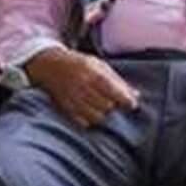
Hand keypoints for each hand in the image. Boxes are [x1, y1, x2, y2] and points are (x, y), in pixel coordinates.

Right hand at [24, 47, 138, 127]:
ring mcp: (73, 99)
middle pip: (107, 106)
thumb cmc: (80, 64)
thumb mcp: (100, 66)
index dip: (127, 101)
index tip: (132, 104)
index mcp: (94, 73)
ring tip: (102, 107)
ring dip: (103, 114)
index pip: (115, 92)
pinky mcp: (65, 108)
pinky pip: (83, 122)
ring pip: (97, 117)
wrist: (49, 65)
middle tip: (113, 102)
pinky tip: (91, 112)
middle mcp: (83, 87)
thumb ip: (118, 81)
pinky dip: (90, 120)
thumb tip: (136, 95)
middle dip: (114, 106)